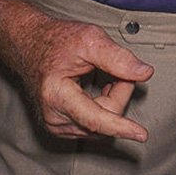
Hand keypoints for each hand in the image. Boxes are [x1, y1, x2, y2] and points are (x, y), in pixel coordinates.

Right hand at [12, 13, 154, 141]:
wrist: (30, 45)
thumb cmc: (56, 41)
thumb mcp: (90, 39)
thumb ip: (118, 57)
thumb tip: (144, 73)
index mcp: (57, 96)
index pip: (96, 119)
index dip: (120, 126)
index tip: (140, 135)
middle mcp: (54, 117)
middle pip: (105, 118)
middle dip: (119, 94)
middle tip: (116, 70)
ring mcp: (57, 125)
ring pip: (103, 125)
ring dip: (112, 101)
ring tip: (103, 77)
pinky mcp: (62, 127)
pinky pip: (96, 125)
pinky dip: (104, 107)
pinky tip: (98, 90)